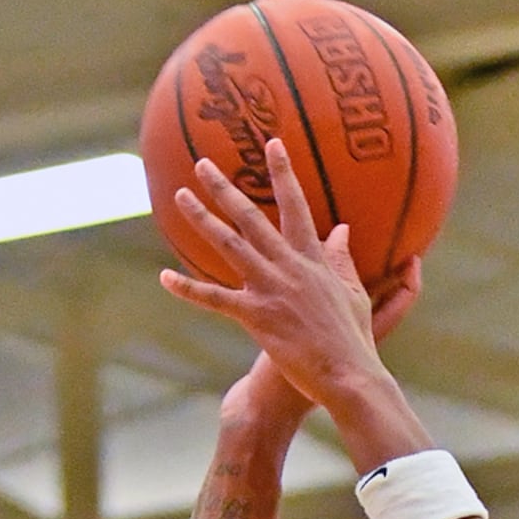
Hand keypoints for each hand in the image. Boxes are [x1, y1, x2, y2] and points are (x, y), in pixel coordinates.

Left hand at [161, 140, 419, 414]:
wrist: (348, 375)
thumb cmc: (354, 340)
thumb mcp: (353, 294)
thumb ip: (342, 260)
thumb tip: (342, 229)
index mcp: (313, 258)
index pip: (295, 205)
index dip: (283, 172)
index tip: (271, 143)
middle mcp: (287, 266)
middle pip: (250, 217)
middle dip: (224, 187)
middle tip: (202, 163)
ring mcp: (270, 289)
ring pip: (228, 245)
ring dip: (201, 218)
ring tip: (180, 196)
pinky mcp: (255, 318)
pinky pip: (214, 299)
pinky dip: (188, 289)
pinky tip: (165, 277)